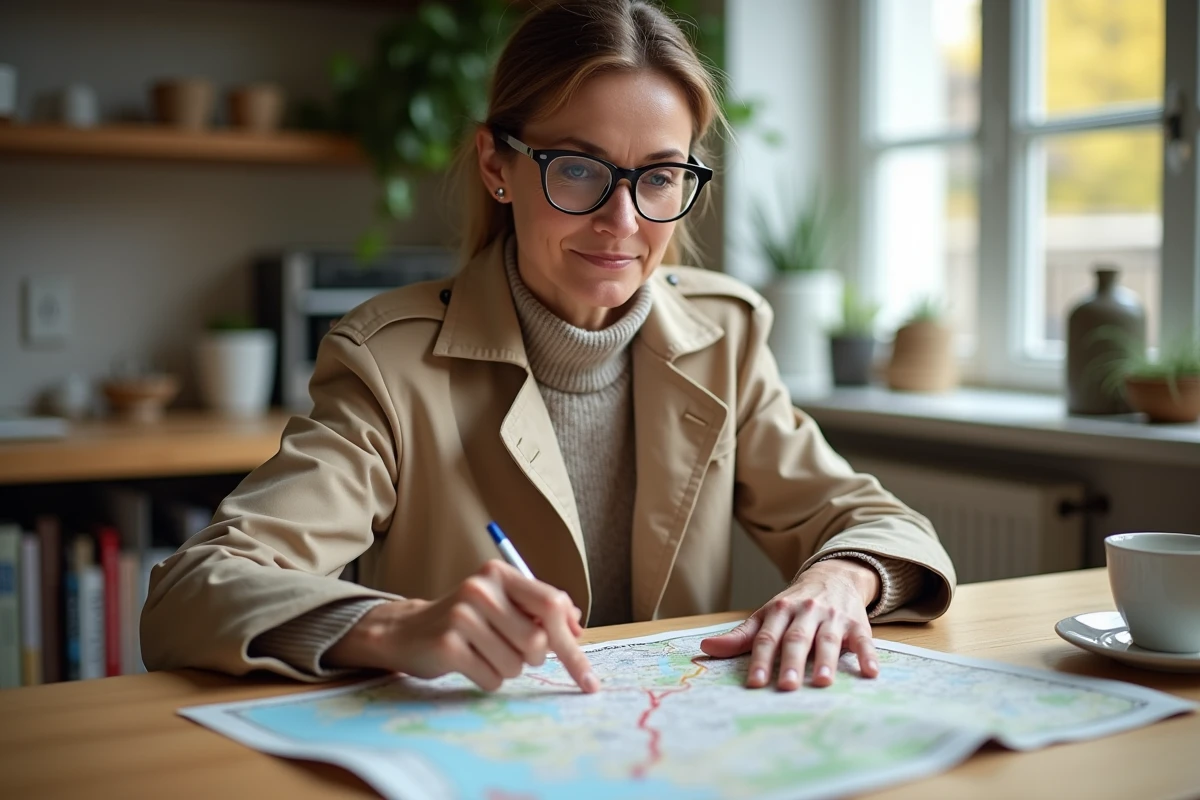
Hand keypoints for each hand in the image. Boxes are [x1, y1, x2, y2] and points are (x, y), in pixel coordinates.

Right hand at [325, 559, 596, 693]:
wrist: (406, 632)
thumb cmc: (466, 621)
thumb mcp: (502, 604)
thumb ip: (539, 610)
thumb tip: (577, 625)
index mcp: (500, 574)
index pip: (553, 604)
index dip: (573, 643)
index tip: (587, 676)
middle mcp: (481, 588)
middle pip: (538, 640)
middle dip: (534, 657)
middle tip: (515, 651)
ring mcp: (462, 616)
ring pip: (516, 664)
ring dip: (508, 669)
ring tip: (485, 654)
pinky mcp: (447, 645)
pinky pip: (493, 679)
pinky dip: (488, 680)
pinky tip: (470, 664)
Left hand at [699, 558, 879, 690]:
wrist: (834, 576)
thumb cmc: (794, 605)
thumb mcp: (767, 615)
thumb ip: (741, 636)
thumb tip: (705, 648)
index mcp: (780, 610)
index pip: (768, 637)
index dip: (762, 660)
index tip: (755, 682)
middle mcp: (806, 612)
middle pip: (797, 638)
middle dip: (792, 662)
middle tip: (788, 686)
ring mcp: (832, 617)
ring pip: (827, 639)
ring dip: (825, 661)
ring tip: (822, 683)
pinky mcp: (857, 624)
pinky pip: (863, 640)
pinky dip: (867, 656)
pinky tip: (870, 672)